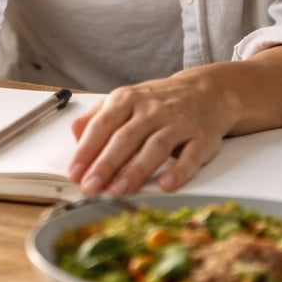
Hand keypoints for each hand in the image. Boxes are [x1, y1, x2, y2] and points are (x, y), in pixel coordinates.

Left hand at [66, 65, 233, 195]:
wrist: (206, 91)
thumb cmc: (157, 102)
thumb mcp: (125, 100)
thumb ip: (97, 117)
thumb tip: (75, 136)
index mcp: (128, 99)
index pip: (103, 125)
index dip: (87, 150)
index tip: (74, 173)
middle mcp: (152, 109)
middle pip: (126, 137)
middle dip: (106, 164)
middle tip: (90, 187)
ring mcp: (178, 123)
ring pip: (155, 147)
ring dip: (136, 170)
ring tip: (118, 191)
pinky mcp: (202, 138)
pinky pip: (190, 156)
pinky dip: (178, 171)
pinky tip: (166, 185)